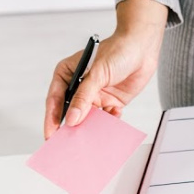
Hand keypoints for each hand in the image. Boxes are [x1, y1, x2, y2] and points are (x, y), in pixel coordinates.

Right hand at [44, 0, 167, 138]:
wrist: (142, 48)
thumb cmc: (117, 51)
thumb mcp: (97, 74)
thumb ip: (84, 97)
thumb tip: (73, 119)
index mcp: (67, 75)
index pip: (56, 100)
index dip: (52, 119)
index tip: (51, 135)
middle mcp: (79, 87)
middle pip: (71, 112)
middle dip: (72, 127)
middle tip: (68, 144)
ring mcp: (95, 96)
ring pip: (89, 118)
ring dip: (93, 126)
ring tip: (94, 136)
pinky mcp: (110, 102)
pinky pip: (106, 118)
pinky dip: (110, 120)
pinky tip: (115, 113)